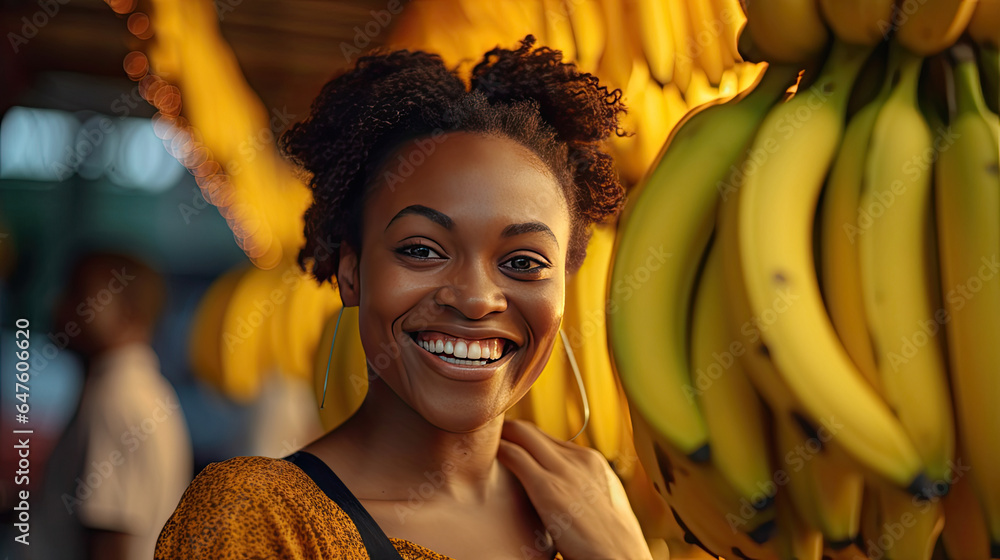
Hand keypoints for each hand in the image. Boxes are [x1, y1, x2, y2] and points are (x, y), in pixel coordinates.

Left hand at [497, 419, 652, 559]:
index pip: (549, 440)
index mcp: (593, 462)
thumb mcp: (602, 505)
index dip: (525, 440)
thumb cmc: (610, 544)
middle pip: (534, 432)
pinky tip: (487, 454)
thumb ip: (581, 488)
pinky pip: (516, 456)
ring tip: (481, 440)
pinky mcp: (549, 488)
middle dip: (509, 431)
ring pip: (523, 435)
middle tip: (488, 435)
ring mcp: (565, 471)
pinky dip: (499, 450)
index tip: (508, 441)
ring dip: (501, 435)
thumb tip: (563, 490)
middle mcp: (579, 459)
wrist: (622, 559)